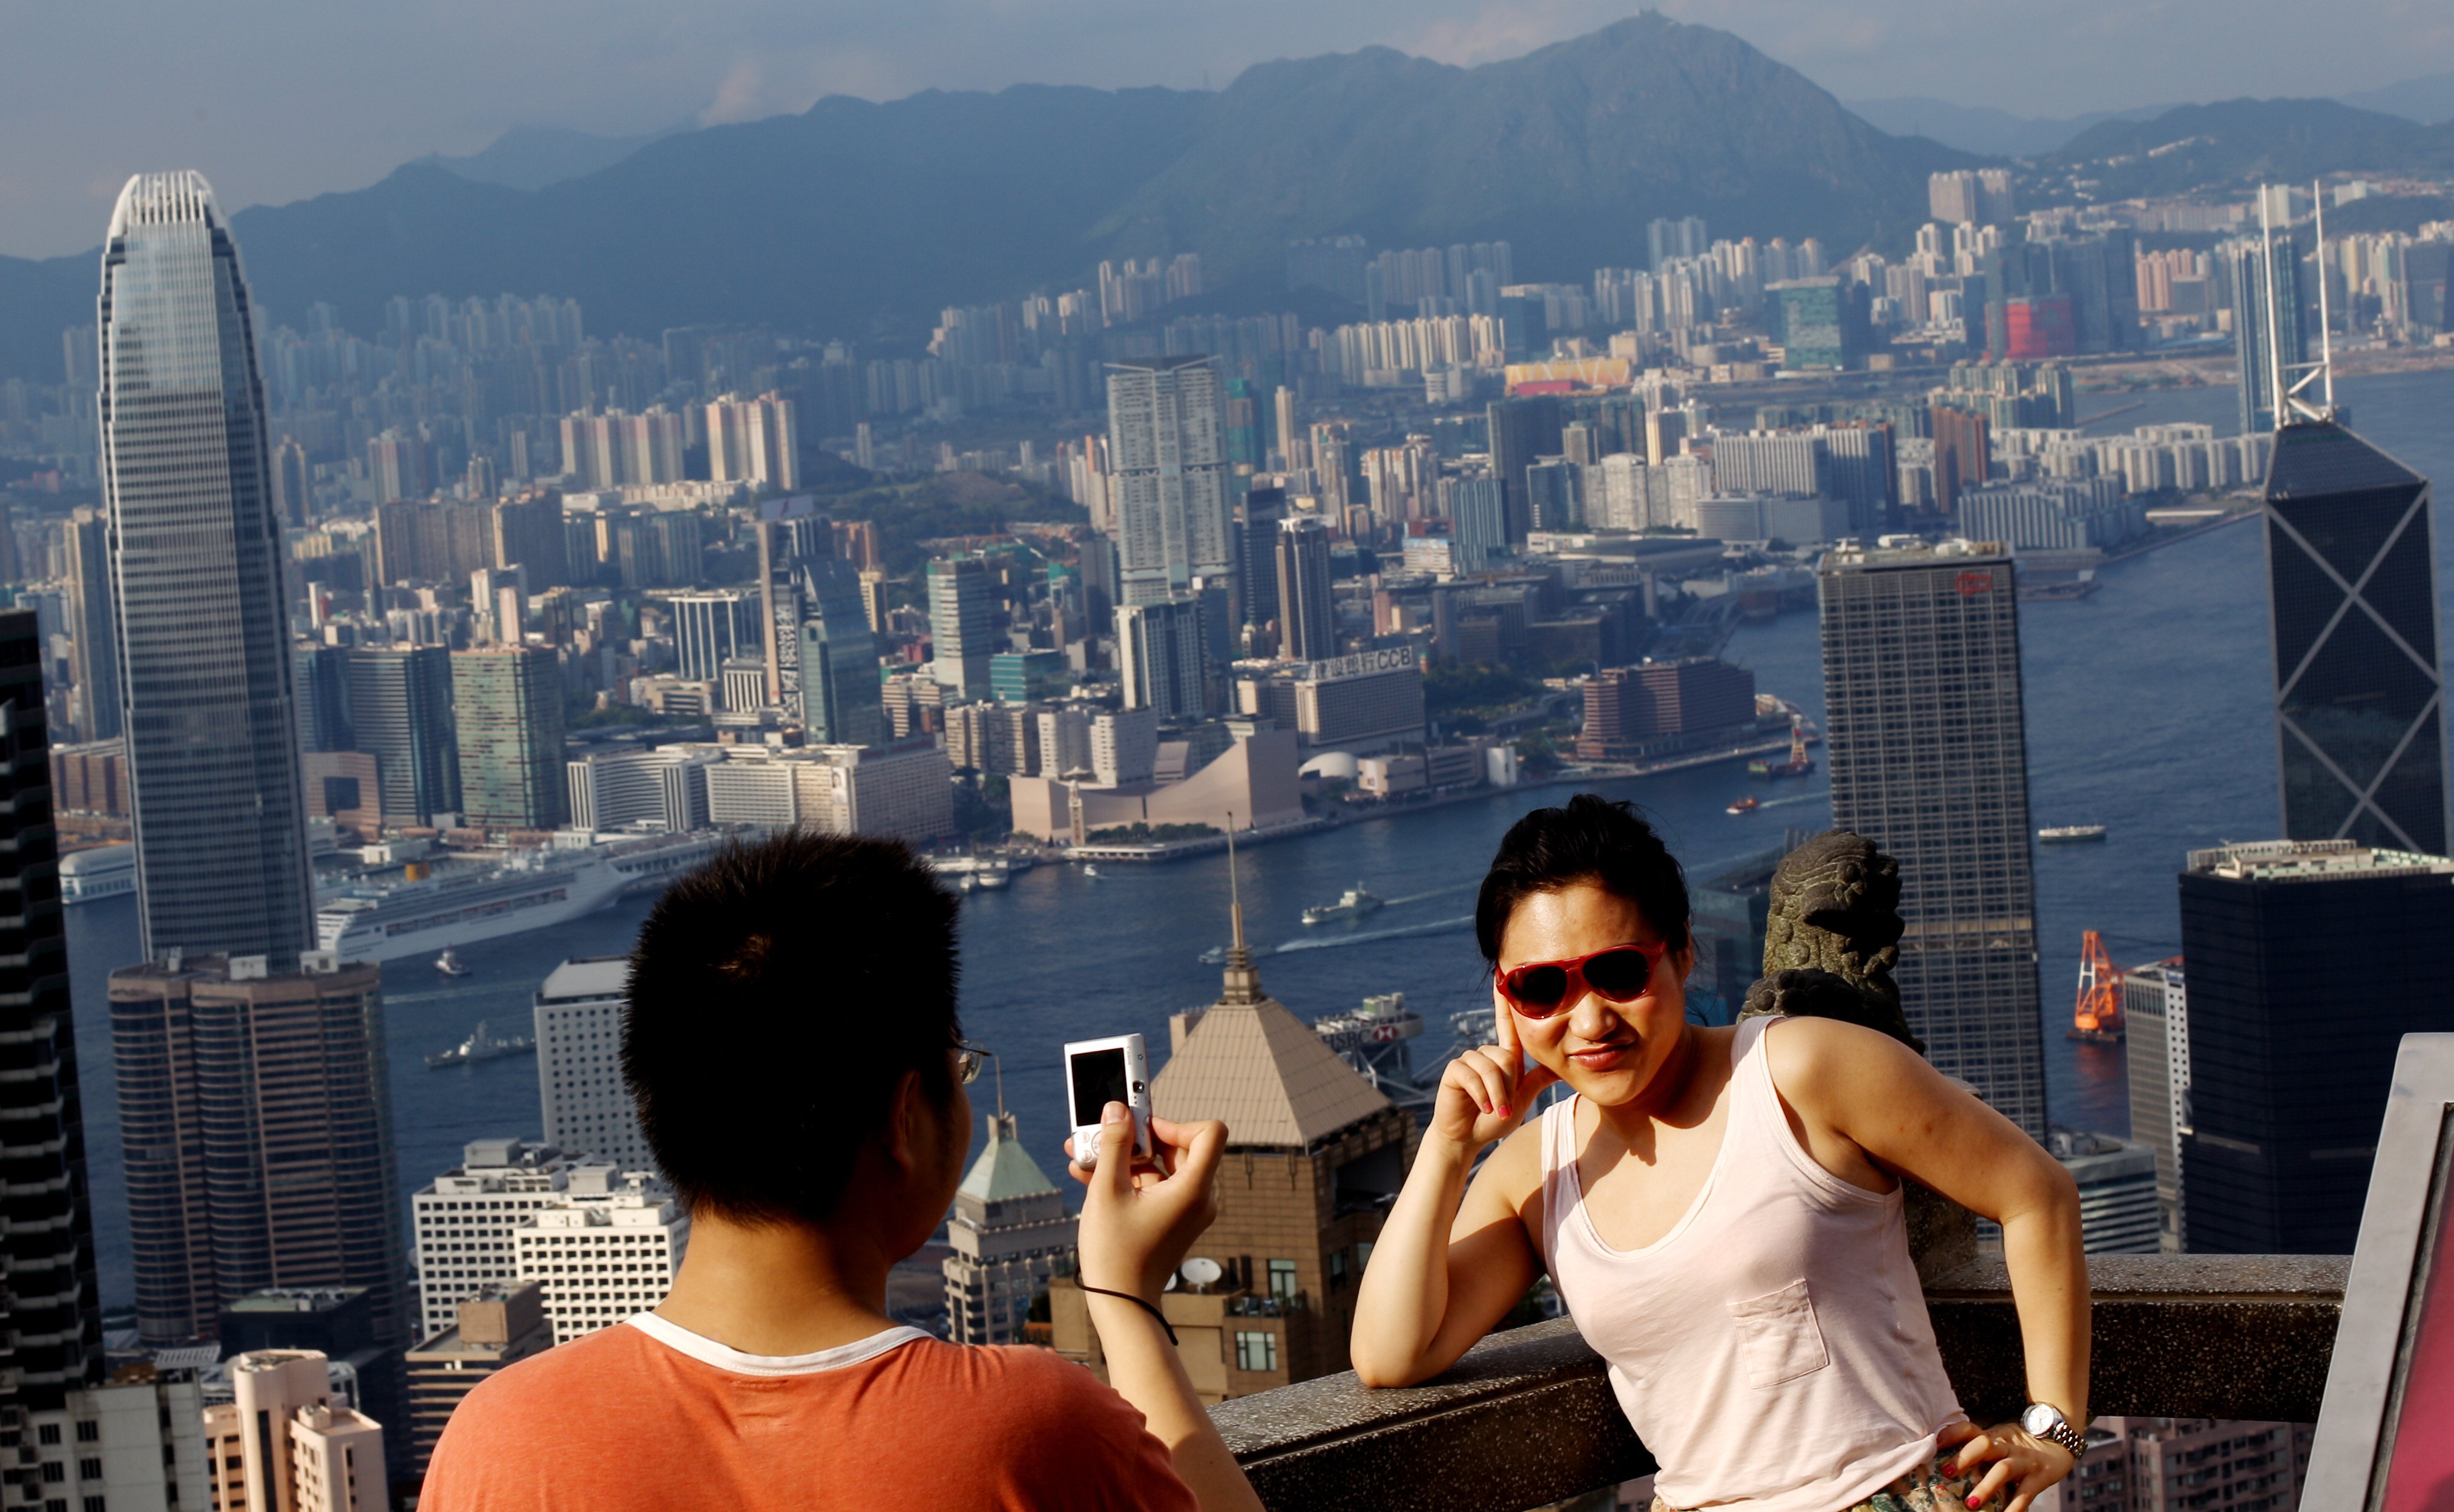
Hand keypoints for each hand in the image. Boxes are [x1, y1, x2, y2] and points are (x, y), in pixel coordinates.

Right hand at [1065, 1103, 1224, 1302]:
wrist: (1122, 1304)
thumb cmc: (1116, 1252)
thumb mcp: (1107, 1190)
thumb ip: (1113, 1144)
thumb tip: (1117, 1109)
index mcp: (1194, 1189)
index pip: (1209, 1132)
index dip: (1176, 1122)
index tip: (1142, 1129)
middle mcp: (1199, 1198)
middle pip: (1179, 1147)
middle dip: (1135, 1139)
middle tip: (1100, 1134)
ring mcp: (1186, 1210)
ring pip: (1160, 1167)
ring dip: (1123, 1158)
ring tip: (1082, 1154)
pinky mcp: (1172, 1219)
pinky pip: (1155, 1187)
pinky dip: (1127, 1178)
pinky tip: (1088, 1175)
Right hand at [1429, 988, 1559, 1151]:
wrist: (1467, 1138)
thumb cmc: (1493, 1119)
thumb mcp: (1522, 1098)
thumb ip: (1538, 1079)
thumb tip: (1562, 1065)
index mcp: (1502, 1057)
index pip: (1507, 1024)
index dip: (1505, 1001)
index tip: (1503, 975)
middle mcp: (1485, 1054)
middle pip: (1506, 1057)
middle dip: (1508, 1086)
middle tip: (1504, 1105)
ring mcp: (1468, 1061)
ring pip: (1491, 1067)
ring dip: (1497, 1093)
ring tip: (1494, 1109)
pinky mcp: (1454, 1070)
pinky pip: (1474, 1075)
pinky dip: (1482, 1094)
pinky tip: (1482, 1106)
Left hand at [1941, 1420, 2075, 1511]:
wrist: (2060, 1441)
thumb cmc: (2019, 1445)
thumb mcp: (1999, 1441)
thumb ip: (1978, 1449)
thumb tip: (1944, 1464)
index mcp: (1993, 1437)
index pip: (1969, 1429)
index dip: (1951, 1433)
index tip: (1934, 1443)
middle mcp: (2007, 1446)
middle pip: (1984, 1445)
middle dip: (1964, 1458)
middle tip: (1945, 1473)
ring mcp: (2024, 1461)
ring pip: (2003, 1469)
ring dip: (1986, 1486)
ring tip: (1971, 1503)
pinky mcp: (2039, 1478)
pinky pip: (2025, 1495)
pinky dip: (2014, 1509)